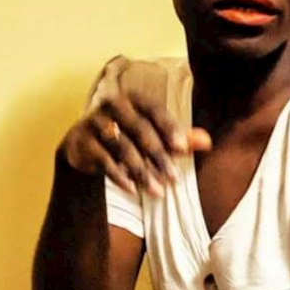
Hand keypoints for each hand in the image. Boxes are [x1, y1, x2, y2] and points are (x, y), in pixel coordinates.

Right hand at [60, 61, 211, 197]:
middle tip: (174, 179)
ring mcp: (94, 122)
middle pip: (140, 131)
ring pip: (123, 148)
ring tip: (157, 192)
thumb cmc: (126, 135)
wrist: (82, 142)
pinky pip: (103, 160)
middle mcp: (112, 104)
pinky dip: (119, 176)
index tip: (183, 150)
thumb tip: (207, 142)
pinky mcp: (82, 141)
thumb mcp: (152, 134)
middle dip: (159, 157)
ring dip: (142, 172)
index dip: (169, 129)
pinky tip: (133, 190)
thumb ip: (178, 137)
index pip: (154, 110)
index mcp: (132, 97)